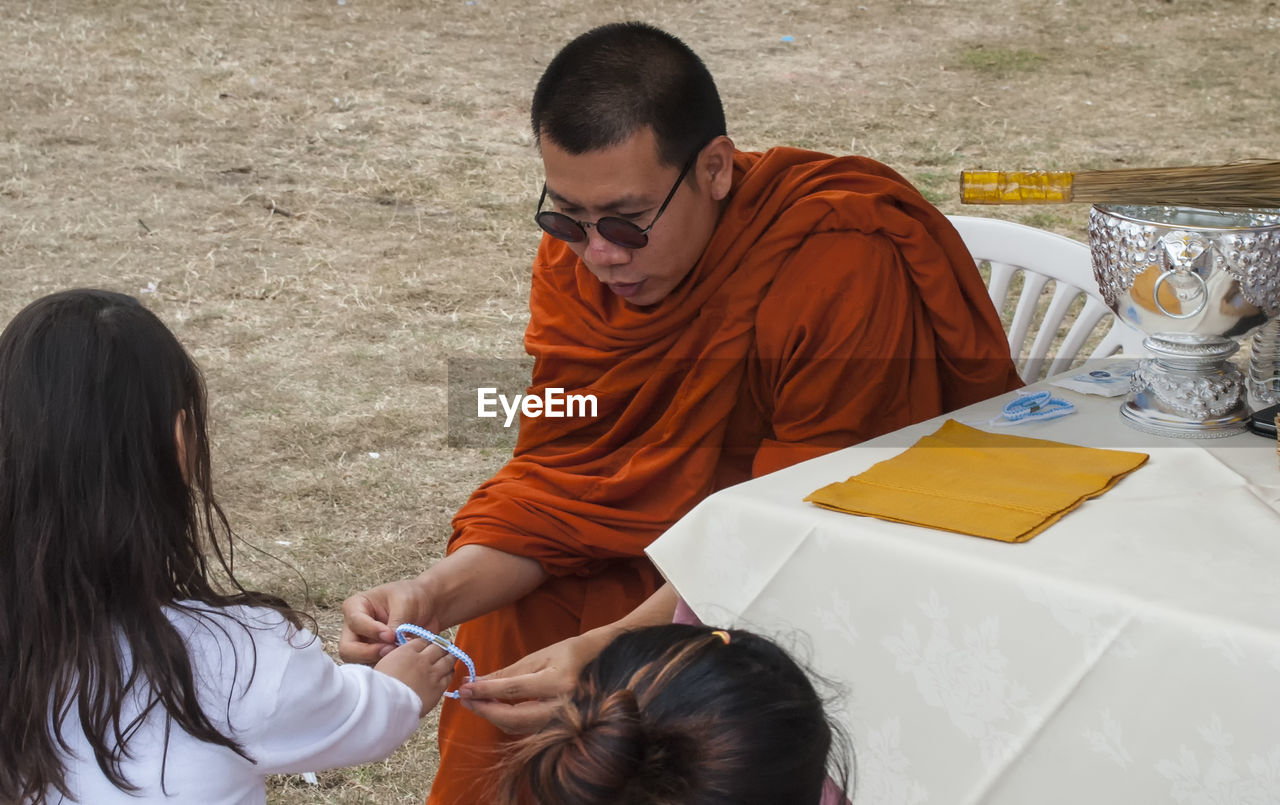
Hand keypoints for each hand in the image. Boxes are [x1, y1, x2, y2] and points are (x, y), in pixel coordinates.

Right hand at [339, 577, 437, 664]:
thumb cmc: (414, 596)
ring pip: (358, 663)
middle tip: (391, 650)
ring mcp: (363, 645)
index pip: (355, 623)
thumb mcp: (405, 603)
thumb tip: (390, 643)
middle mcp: (354, 628)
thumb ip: (396, 622)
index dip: (372, 631)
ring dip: (379, 661)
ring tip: (400, 654)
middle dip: (368, 653)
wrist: (430, 606)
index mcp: (356, 606)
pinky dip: (386, 669)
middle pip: (348, 649)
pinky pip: (373, 669)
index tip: (392, 635)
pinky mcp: (374, 657)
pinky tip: (402, 662)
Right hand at [374, 638, 457, 716]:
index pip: (423, 640)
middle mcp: (422, 659)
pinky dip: (451, 672)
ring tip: (452, 655)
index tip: (429, 643)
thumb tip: (396, 652)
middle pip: (439, 646)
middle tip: (445, 645)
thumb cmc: (379, 687)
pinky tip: (449, 672)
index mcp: (407, 651)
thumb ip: (394, 656)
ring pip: (448, 659)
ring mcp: (432, 673)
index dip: (427, 641)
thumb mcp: (382, 664)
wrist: (387, 705)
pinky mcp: (438, 687)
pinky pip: (449, 676)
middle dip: (442, 645)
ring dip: (451, 656)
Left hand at [456, 627, 616, 733]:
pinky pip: (527, 729)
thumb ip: (507, 673)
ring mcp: (563, 721)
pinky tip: (495, 708)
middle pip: (514, 717)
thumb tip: (476, 682)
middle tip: (464, 698)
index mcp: (559, 682)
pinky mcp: (559, 728)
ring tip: (475, 701)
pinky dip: (508, 720)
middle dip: (485, 709)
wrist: (603, 662)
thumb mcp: (538, 657)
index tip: (464, 687)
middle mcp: (563, 706)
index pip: (513, 690)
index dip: (485, 690)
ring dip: (494, 716)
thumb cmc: (570, 654)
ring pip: (519, 728)